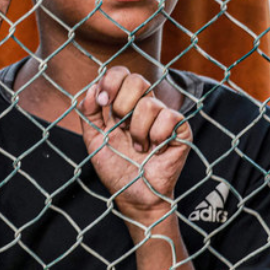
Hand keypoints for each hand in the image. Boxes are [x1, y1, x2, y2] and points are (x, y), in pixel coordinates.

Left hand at [79, 67, 191, 216]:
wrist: (133, 196)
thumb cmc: (116, 169)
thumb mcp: (94, 140)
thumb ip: (88, 113)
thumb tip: (92, 88)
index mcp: (124, 103)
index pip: (121, 73)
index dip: (111, 81)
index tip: (102, 103)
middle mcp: (145, 106)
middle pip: (137, 80)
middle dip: (122, 105)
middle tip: (119, 127)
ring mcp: (164, 116)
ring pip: (149, 104)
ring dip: (137, 131)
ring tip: (137, 148)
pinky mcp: (181, 129)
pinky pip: (169, 117)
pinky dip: (156, 137)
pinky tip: (154, 150)